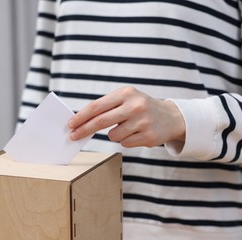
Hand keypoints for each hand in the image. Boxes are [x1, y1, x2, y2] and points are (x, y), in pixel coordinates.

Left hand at [67, 86, 185, 147]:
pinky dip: (126, 140)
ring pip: (112, 135)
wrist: (171, 117)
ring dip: (114, 134)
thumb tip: (81, 121)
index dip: (81, 116)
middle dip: (84, 130)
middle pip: (100, 121)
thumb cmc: (141, 107)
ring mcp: (142, 122)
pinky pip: (124, 143)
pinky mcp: (148, 137)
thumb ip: (106, 107)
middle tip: (73, 136)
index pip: (97, 106)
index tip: (70, 124)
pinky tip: (136, 133)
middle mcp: (135, 106)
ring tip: (127, 127)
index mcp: (126, 93)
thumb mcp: (126, 99)